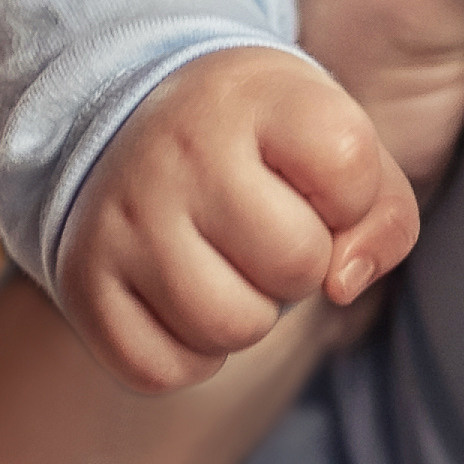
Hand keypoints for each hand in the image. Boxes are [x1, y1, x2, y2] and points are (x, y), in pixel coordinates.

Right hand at [59, 45, 413, 391]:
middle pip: (296, 262)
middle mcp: (180, 148)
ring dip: (249, 312)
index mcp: (255, 95)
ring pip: (231, 327)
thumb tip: (343, 285)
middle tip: (268, 227)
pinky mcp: (81, 279)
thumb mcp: (334, 136)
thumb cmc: (261, 142)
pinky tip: (184, 297)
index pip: (350, 168)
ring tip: (228, 262)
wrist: (132, 118)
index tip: (312, 174)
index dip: (351, 194)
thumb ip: (383, 209)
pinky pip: (163, 369)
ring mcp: (123, 215)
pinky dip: (190, 353)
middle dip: (302, 262)